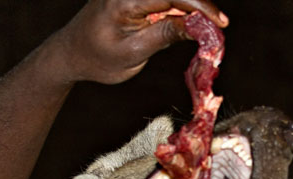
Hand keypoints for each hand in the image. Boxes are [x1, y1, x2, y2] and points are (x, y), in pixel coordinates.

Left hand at [56, 0, 228, 84]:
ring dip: (191, 7)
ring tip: (208, 28)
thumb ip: (166, 34)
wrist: (72, 53)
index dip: (201, 7)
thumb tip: (199, 26)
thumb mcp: (134, 52)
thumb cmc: (99, 58)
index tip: (221, 24)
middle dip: (200, 6)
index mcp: (126, 0)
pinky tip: (191, 22)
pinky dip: (180, 6)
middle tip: (218, 28)